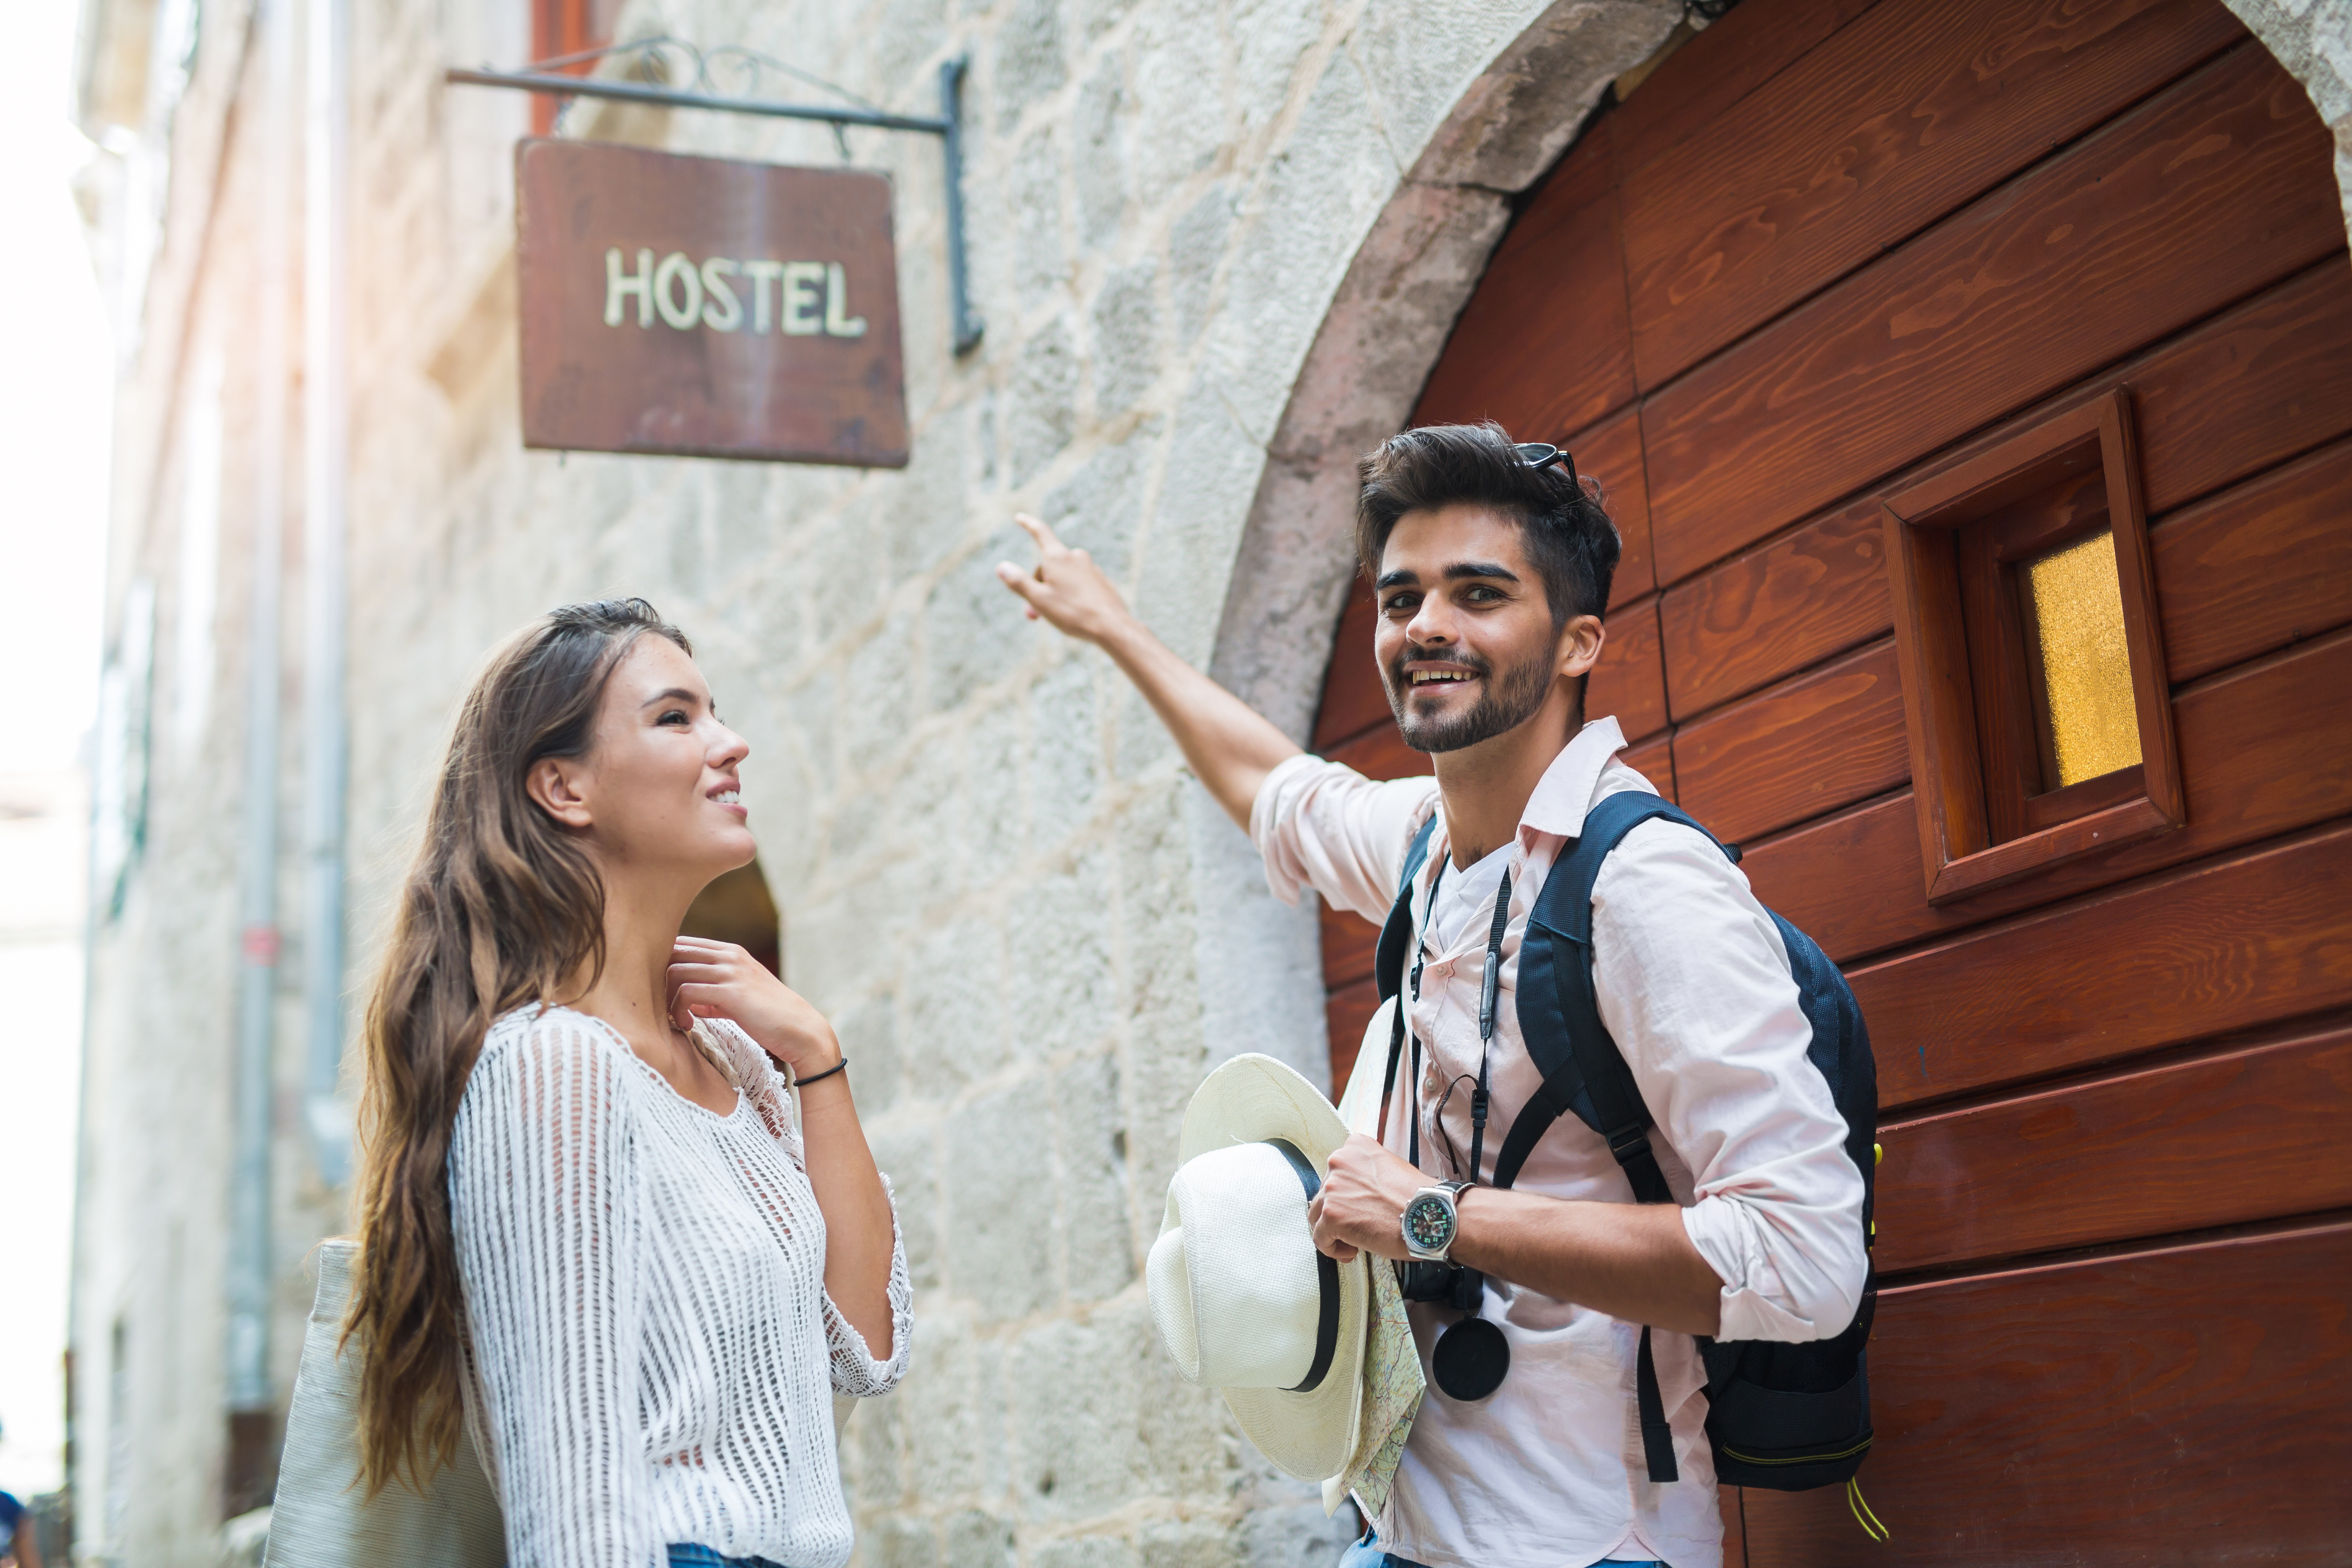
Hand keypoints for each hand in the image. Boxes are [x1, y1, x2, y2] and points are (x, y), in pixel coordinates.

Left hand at [666, 936, 842, 1078]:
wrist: (800, 1030)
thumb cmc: (769, 1017)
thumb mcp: (738, 997)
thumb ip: (712, 994)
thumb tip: (685, 1001)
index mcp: (731, 952)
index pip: (682, 943)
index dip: (664, 965)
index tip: (663, 992)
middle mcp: (729, 955)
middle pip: (673, 952)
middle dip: (659, 979)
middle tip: (662, 1006)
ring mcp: (730, 971)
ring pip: (675, 971)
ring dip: (666, 997)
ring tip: (675, 1018)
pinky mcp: (731, 992)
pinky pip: (687, 993)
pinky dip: (679, 1010)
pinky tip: (688, 1026)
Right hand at [995, 513, 1135, 646]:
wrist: (1112, 627)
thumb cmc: (1073, 613)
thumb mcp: (1039, 599)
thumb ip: (1018, 582)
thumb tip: (1002, 567)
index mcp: (1058, 557)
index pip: (1040, 533)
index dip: (1028, 524)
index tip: (1020, 518)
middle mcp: (1076, 558)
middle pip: (1048, 566)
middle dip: (1037, 586)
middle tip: (1033, 614)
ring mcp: (1091, 569)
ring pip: (1064, 578)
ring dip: (1054, 593)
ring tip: (1055, 617)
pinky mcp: (1102, 582)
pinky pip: (1079, 585)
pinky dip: (1071, 596)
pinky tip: (1074, 615)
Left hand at [1308, 1133, 1430, 1263]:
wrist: (1428, 1215)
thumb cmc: (1416, 1197)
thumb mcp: (1390, 1167)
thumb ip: (1366, 1173)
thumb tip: (1356, 1192)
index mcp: (1355, 1147)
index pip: (1336, 1173)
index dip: (1346, 1195)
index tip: (1359, 1206)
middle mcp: (1339, 1162)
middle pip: (1324, 1194)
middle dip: (1340, 1213)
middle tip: (1361, 1225)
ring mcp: (1333, 1188)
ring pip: (1318, 1215)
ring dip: (1334, 1230)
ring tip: (1356, 1240)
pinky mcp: (1331, 1215)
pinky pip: (1320, 1237)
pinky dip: (1332, 1248)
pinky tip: (1352, 1249)